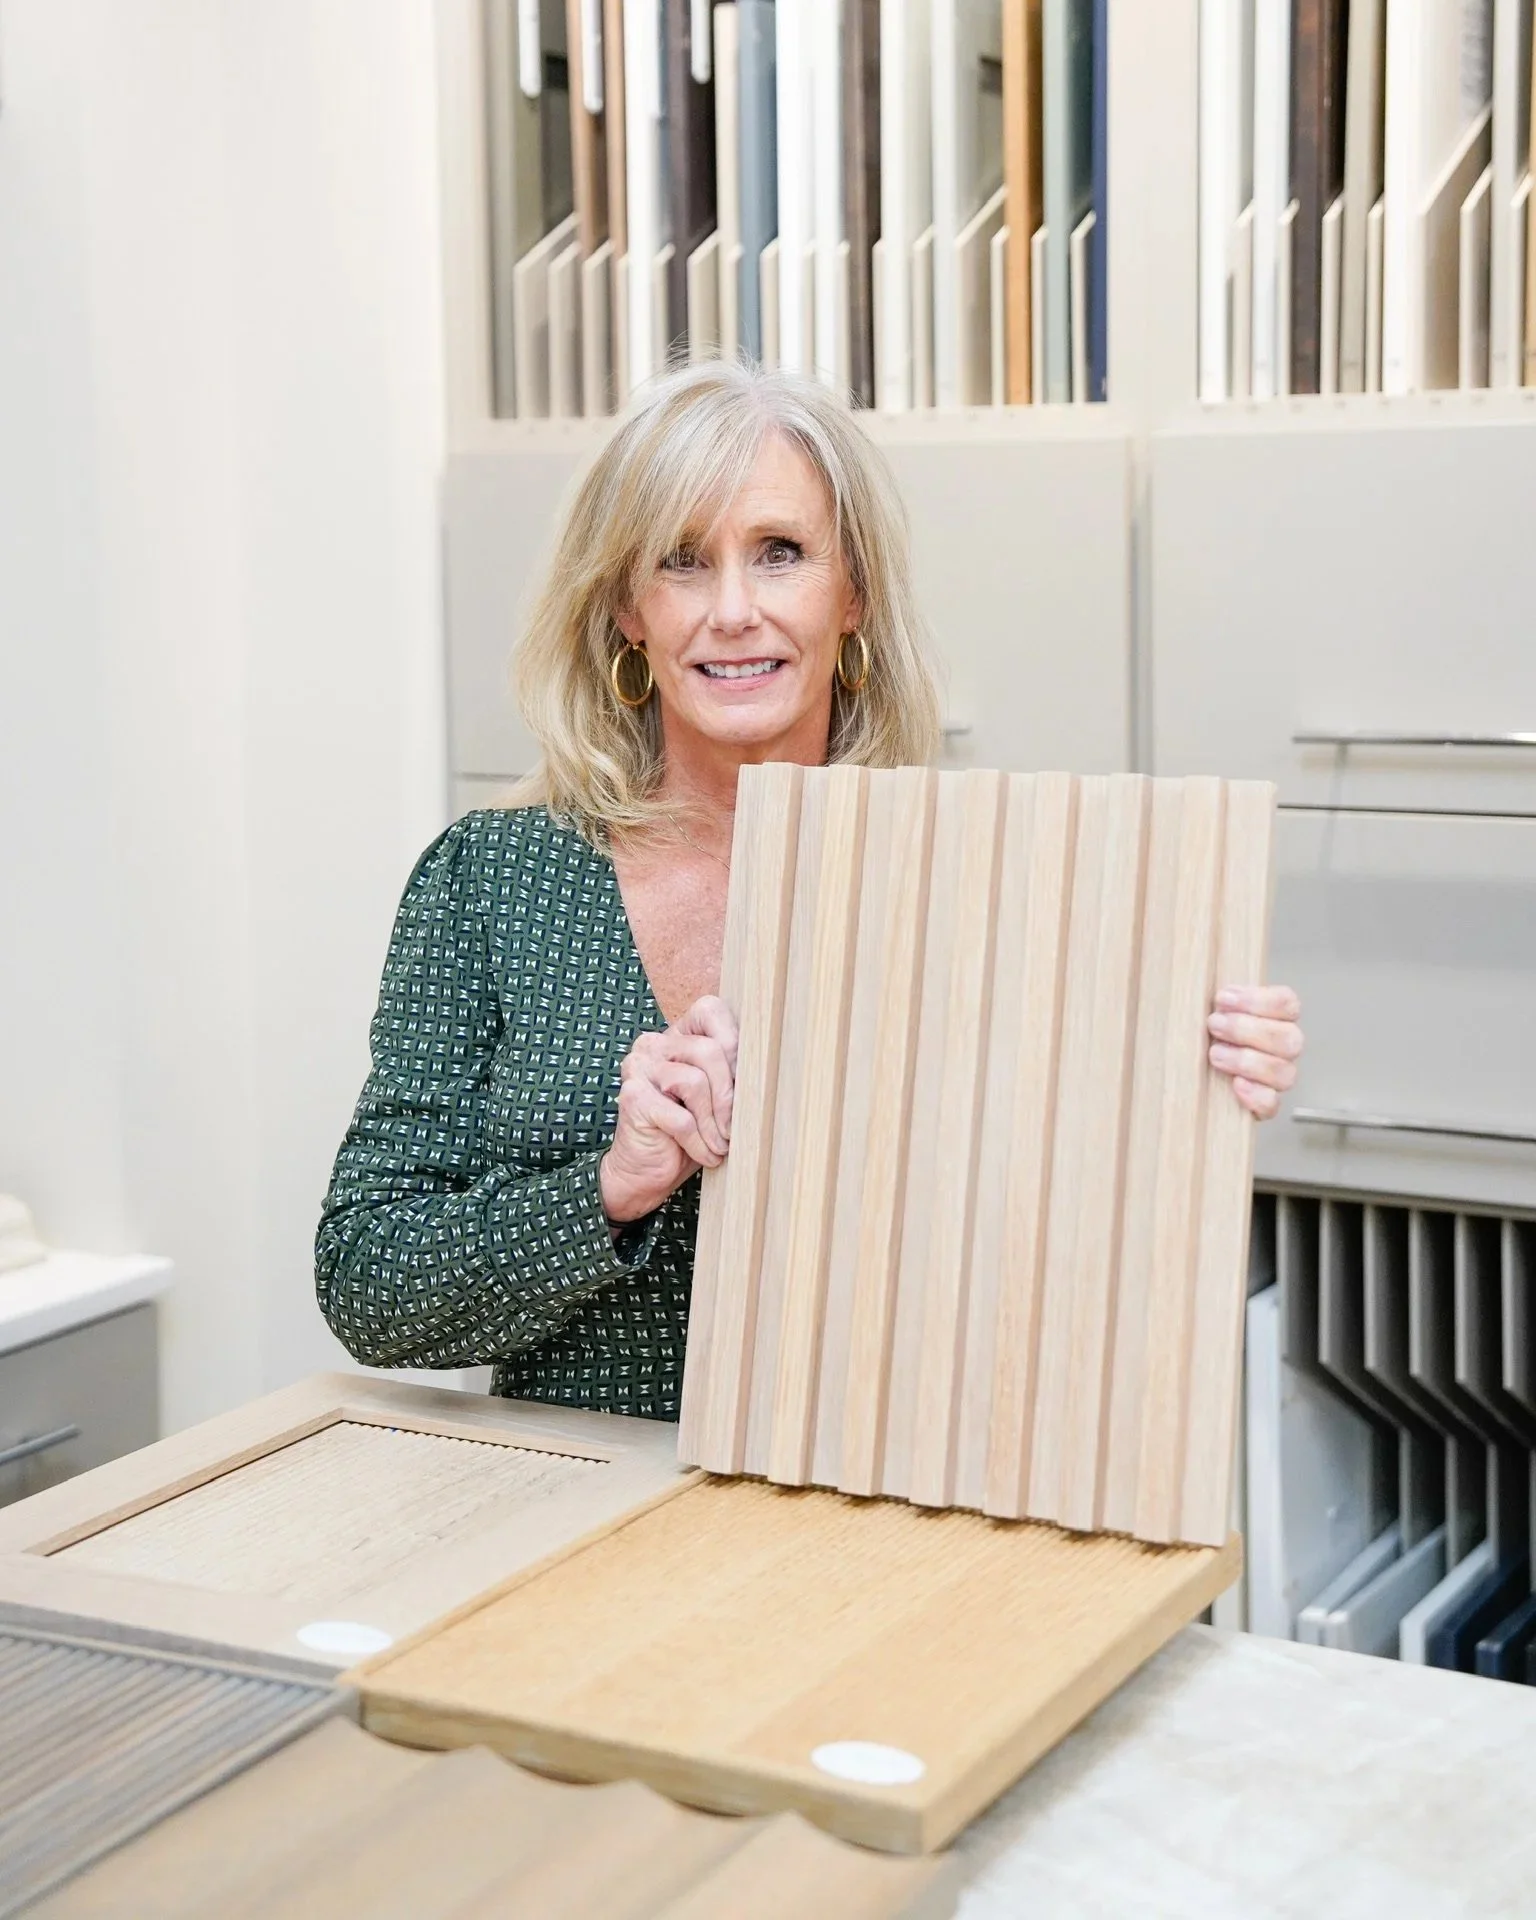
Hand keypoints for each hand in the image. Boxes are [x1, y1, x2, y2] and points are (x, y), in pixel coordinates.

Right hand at [600, 996, 738, 1223]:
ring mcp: (639, 1067)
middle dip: (730, 1095)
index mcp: (676, 1035)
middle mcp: (653, 1044)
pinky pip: (681, 1118)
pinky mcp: (633, 1097)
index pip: (711, 1011)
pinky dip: (699, 1142)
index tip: (747, 1083)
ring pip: (696, 1082)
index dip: (736, 1044)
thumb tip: (769, 1069)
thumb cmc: (687, 1134)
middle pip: (710, 1051)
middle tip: (736, 1127)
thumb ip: (733, 1075)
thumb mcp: (717, 1100)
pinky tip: (706, 1155)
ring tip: (721, 1144)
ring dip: (716, 1122)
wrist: (645, 1172)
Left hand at [1207, 984, 1303, 1120]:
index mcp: (1276, 1018)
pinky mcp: (1265, 1105)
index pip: (1287, 1003)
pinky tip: (1235, 1086)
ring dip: (1248, 1061)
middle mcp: (1283, 1048)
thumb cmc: (1201, 1035)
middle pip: (1290, 1038)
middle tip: (1214, 1024)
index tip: (1222, 998)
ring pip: (1284, 1072)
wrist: (1190, 1076)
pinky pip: (1272, 1104)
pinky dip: (1256, 1095)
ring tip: (1215, 1054)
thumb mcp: (1205, 1009)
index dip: (1258, 1000)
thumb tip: (1209, 991)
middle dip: (1248, 1029)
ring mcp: (1277, 1078)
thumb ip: (1214, 999)